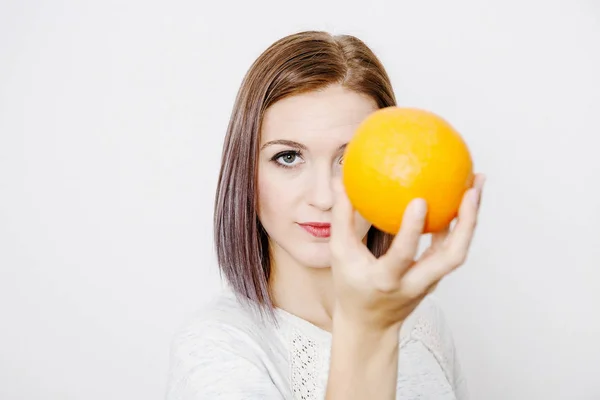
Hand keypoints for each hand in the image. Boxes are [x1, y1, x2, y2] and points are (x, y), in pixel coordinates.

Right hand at [329, 173, 485, 331]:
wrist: (370, 325)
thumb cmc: (352, 287)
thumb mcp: (340, 255)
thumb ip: (342, 219)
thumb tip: (341, 182)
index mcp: (387, 280)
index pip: (403, 256)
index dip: (413, 230)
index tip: (420, 201)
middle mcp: (415, 283)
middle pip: (452, 257)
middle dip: (466, 223)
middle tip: (472, 188)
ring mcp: (430, 282)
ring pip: (458, 251)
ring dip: (471, 218)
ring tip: (477, 183)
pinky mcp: (436, 276)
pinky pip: (451, 247)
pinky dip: (459, 223)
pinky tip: (460, 196)